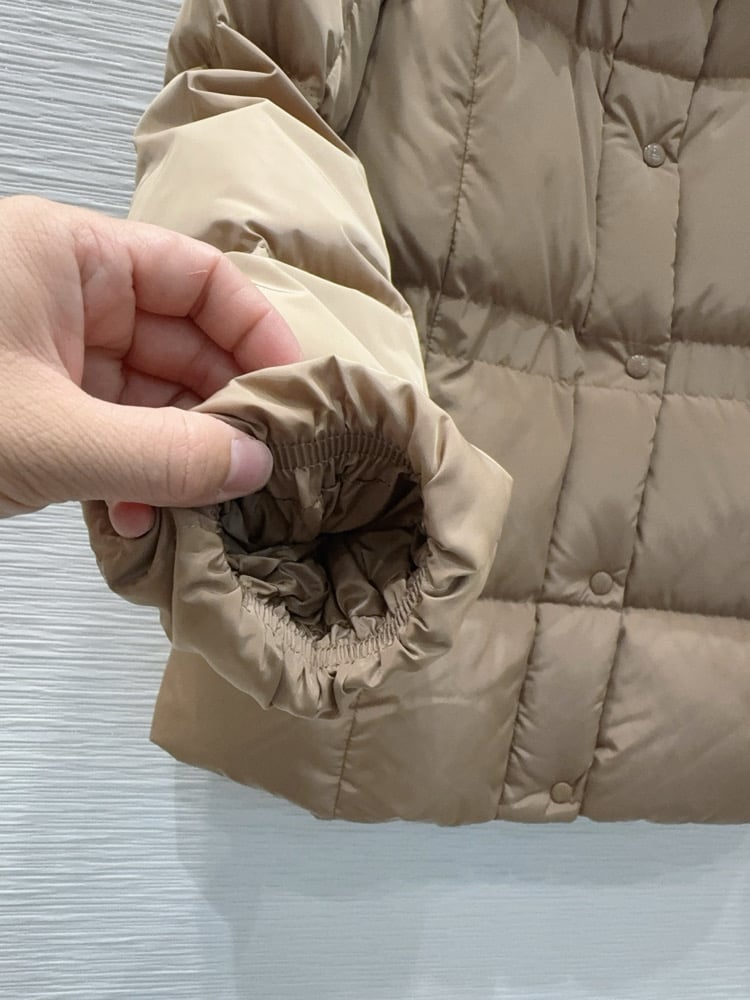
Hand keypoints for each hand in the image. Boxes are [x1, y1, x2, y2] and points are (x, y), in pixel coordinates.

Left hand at [0, 196, 300, 536]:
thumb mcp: (49, 438)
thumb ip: (164, 455)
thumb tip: (256, 467)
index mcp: (66, 257)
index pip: (197, 276)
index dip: (257, 332)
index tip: (298, 392)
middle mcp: (63, 294)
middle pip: (181, 340)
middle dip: (221, 409)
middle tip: (259, 465)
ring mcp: (47, 351)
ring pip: (148, 394)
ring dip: (176, 453)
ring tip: (198, 502)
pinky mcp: (32, 403)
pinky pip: (108, 428)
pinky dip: (131, 472)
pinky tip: (134, 515)